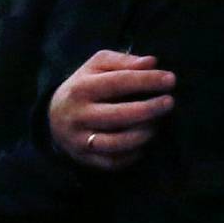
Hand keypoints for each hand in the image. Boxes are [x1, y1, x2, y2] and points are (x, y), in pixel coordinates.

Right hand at [49, 50, 174, 168]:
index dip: (147, 81)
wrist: (52, 118)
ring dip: (144, 134)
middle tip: (170, 103)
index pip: (119, 82)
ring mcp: (80, 140)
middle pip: (120, 115)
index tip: (170, 80)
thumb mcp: (96, 66)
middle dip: (150, 109)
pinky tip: (143, 142)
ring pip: (118, 143)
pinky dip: (133, 154)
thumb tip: (151, 63)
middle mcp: (79, 115)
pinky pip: (114, 161)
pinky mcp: (85, 159)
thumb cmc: (83, 87)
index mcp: (81, 88)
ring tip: (157, 123)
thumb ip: (123, 61)